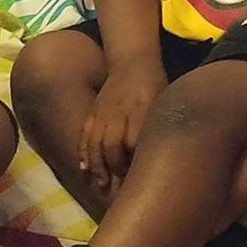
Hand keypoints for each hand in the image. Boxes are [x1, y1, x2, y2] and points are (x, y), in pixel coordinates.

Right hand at [79, 60, 165, 191]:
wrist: (133, 61)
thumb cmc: (155, 86)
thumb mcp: (163, 103)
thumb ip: (158, 128)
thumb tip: (160, 158)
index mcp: (142, 109)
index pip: (134, 140)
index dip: (134, 161)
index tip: (139, 178)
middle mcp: (120, 112)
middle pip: (111, 144)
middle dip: (114, 167)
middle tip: (120, 185)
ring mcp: (103, 112)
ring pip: (94, 142)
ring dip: (96, 166)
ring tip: (100, 185)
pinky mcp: (93, 111)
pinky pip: (84, 134)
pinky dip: (83, 153)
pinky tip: (84, 169)